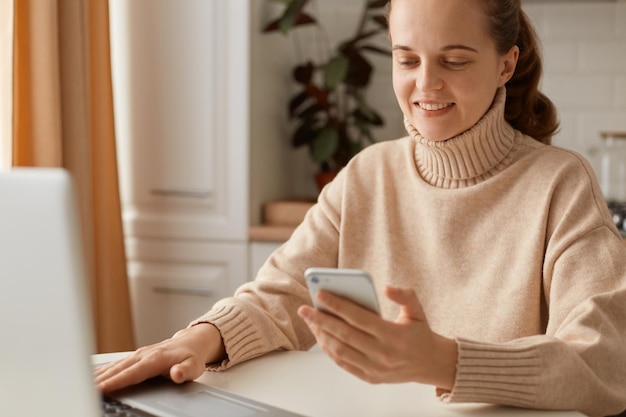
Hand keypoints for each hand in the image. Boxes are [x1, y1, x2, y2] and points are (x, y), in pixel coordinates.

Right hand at [95, 323, 225, 392]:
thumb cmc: (192, 356)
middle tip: (84, 389)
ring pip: (114, 365)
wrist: (191, 342)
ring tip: (81, 383)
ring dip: (98, 374)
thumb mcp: (194, 366)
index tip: (102, 388)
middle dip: (100, 379)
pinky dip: (102, 369)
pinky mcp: (134, 356)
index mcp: (156, 358)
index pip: (133, 372)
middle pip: (119, 369)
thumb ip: (185, 371)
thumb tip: (176, 373)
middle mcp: (144, 354)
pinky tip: (91, 376)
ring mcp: (138, 354)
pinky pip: (115, 363)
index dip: (117, 381)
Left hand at [297, 286, 456, 388]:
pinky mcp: (370, 377)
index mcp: (393, 335)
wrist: (431, 364)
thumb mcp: (417, 310)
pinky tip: (321, 336)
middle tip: (305, 309)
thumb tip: (386, 288)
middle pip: (344, 335)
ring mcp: (375, 368)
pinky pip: (343, 363)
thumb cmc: (420, 333)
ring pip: (340, 351)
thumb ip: (405, 295)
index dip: (337, 305)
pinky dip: (329, 350)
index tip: (320, 294)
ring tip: (310, 321)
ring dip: (321, 335)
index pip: (358, 318)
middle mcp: (383, 354)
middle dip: (321, 320)